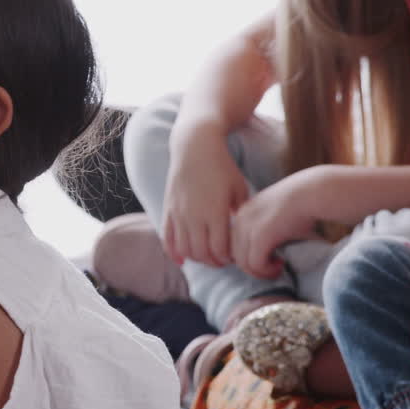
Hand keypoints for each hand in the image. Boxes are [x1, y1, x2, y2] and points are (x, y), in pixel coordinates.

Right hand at [163, 127, 249, 266]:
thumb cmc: (222, 167)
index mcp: (215, 211)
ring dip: (196, 258)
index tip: (235, 255)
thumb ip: (241, 214)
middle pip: (201, 253)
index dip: (228, 258)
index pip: (219, 249)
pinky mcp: (168, 209)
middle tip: (222, 258)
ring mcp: (178, 213)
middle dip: (214, 261)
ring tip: (207, 255)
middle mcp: (194, 215)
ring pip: (184, 249)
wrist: (195, 147)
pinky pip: (166, 238)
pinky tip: (182, 260)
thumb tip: (243, 234)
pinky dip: (173, 253)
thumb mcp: (239, 189)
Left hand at [230, 168, 322, 279]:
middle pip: (236, 256)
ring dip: (261, 272)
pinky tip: (282, 263)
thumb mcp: (274, 216)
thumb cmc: (301, 206)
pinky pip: (255, 264)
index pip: (234, 245)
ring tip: (279, 267)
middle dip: (254, 268)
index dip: (249, 257)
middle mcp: (241, 219)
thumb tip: (261, 256)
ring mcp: (248, 227)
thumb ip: (262, 231)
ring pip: (243, 263)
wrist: (313, 192)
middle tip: (274, 268)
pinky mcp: (260, 236)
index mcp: (242, 214)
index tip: (269, 258)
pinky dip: (267, 270)